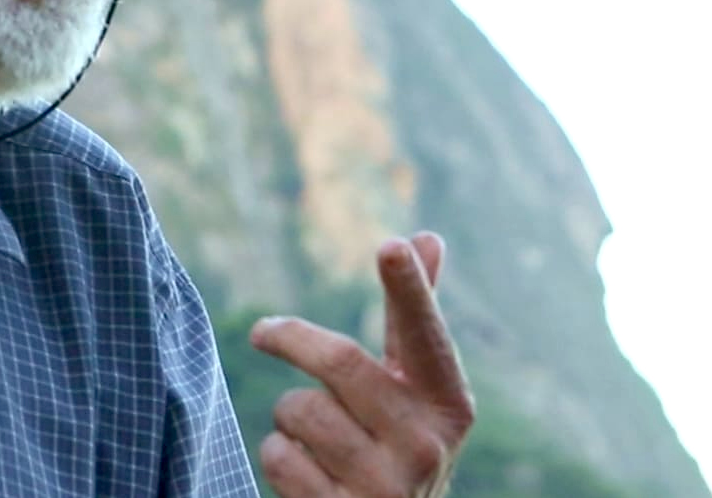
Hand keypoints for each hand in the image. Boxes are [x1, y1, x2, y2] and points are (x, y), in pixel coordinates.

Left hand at [249, 232, 474, 496]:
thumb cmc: (399, 441)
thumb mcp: (417, 389)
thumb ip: (414, 319)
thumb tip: (426, 238)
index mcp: (448, 405)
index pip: (422, 335)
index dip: (409, 289)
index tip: (390, 246)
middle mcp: (425, 447)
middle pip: (339, 361)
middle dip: (291, 339)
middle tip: (262, 331)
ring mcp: (384, 487)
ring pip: (299, 410)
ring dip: (288, 413)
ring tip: (313, 434)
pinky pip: (279, 457)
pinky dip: (280, 455)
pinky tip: (308, 473)